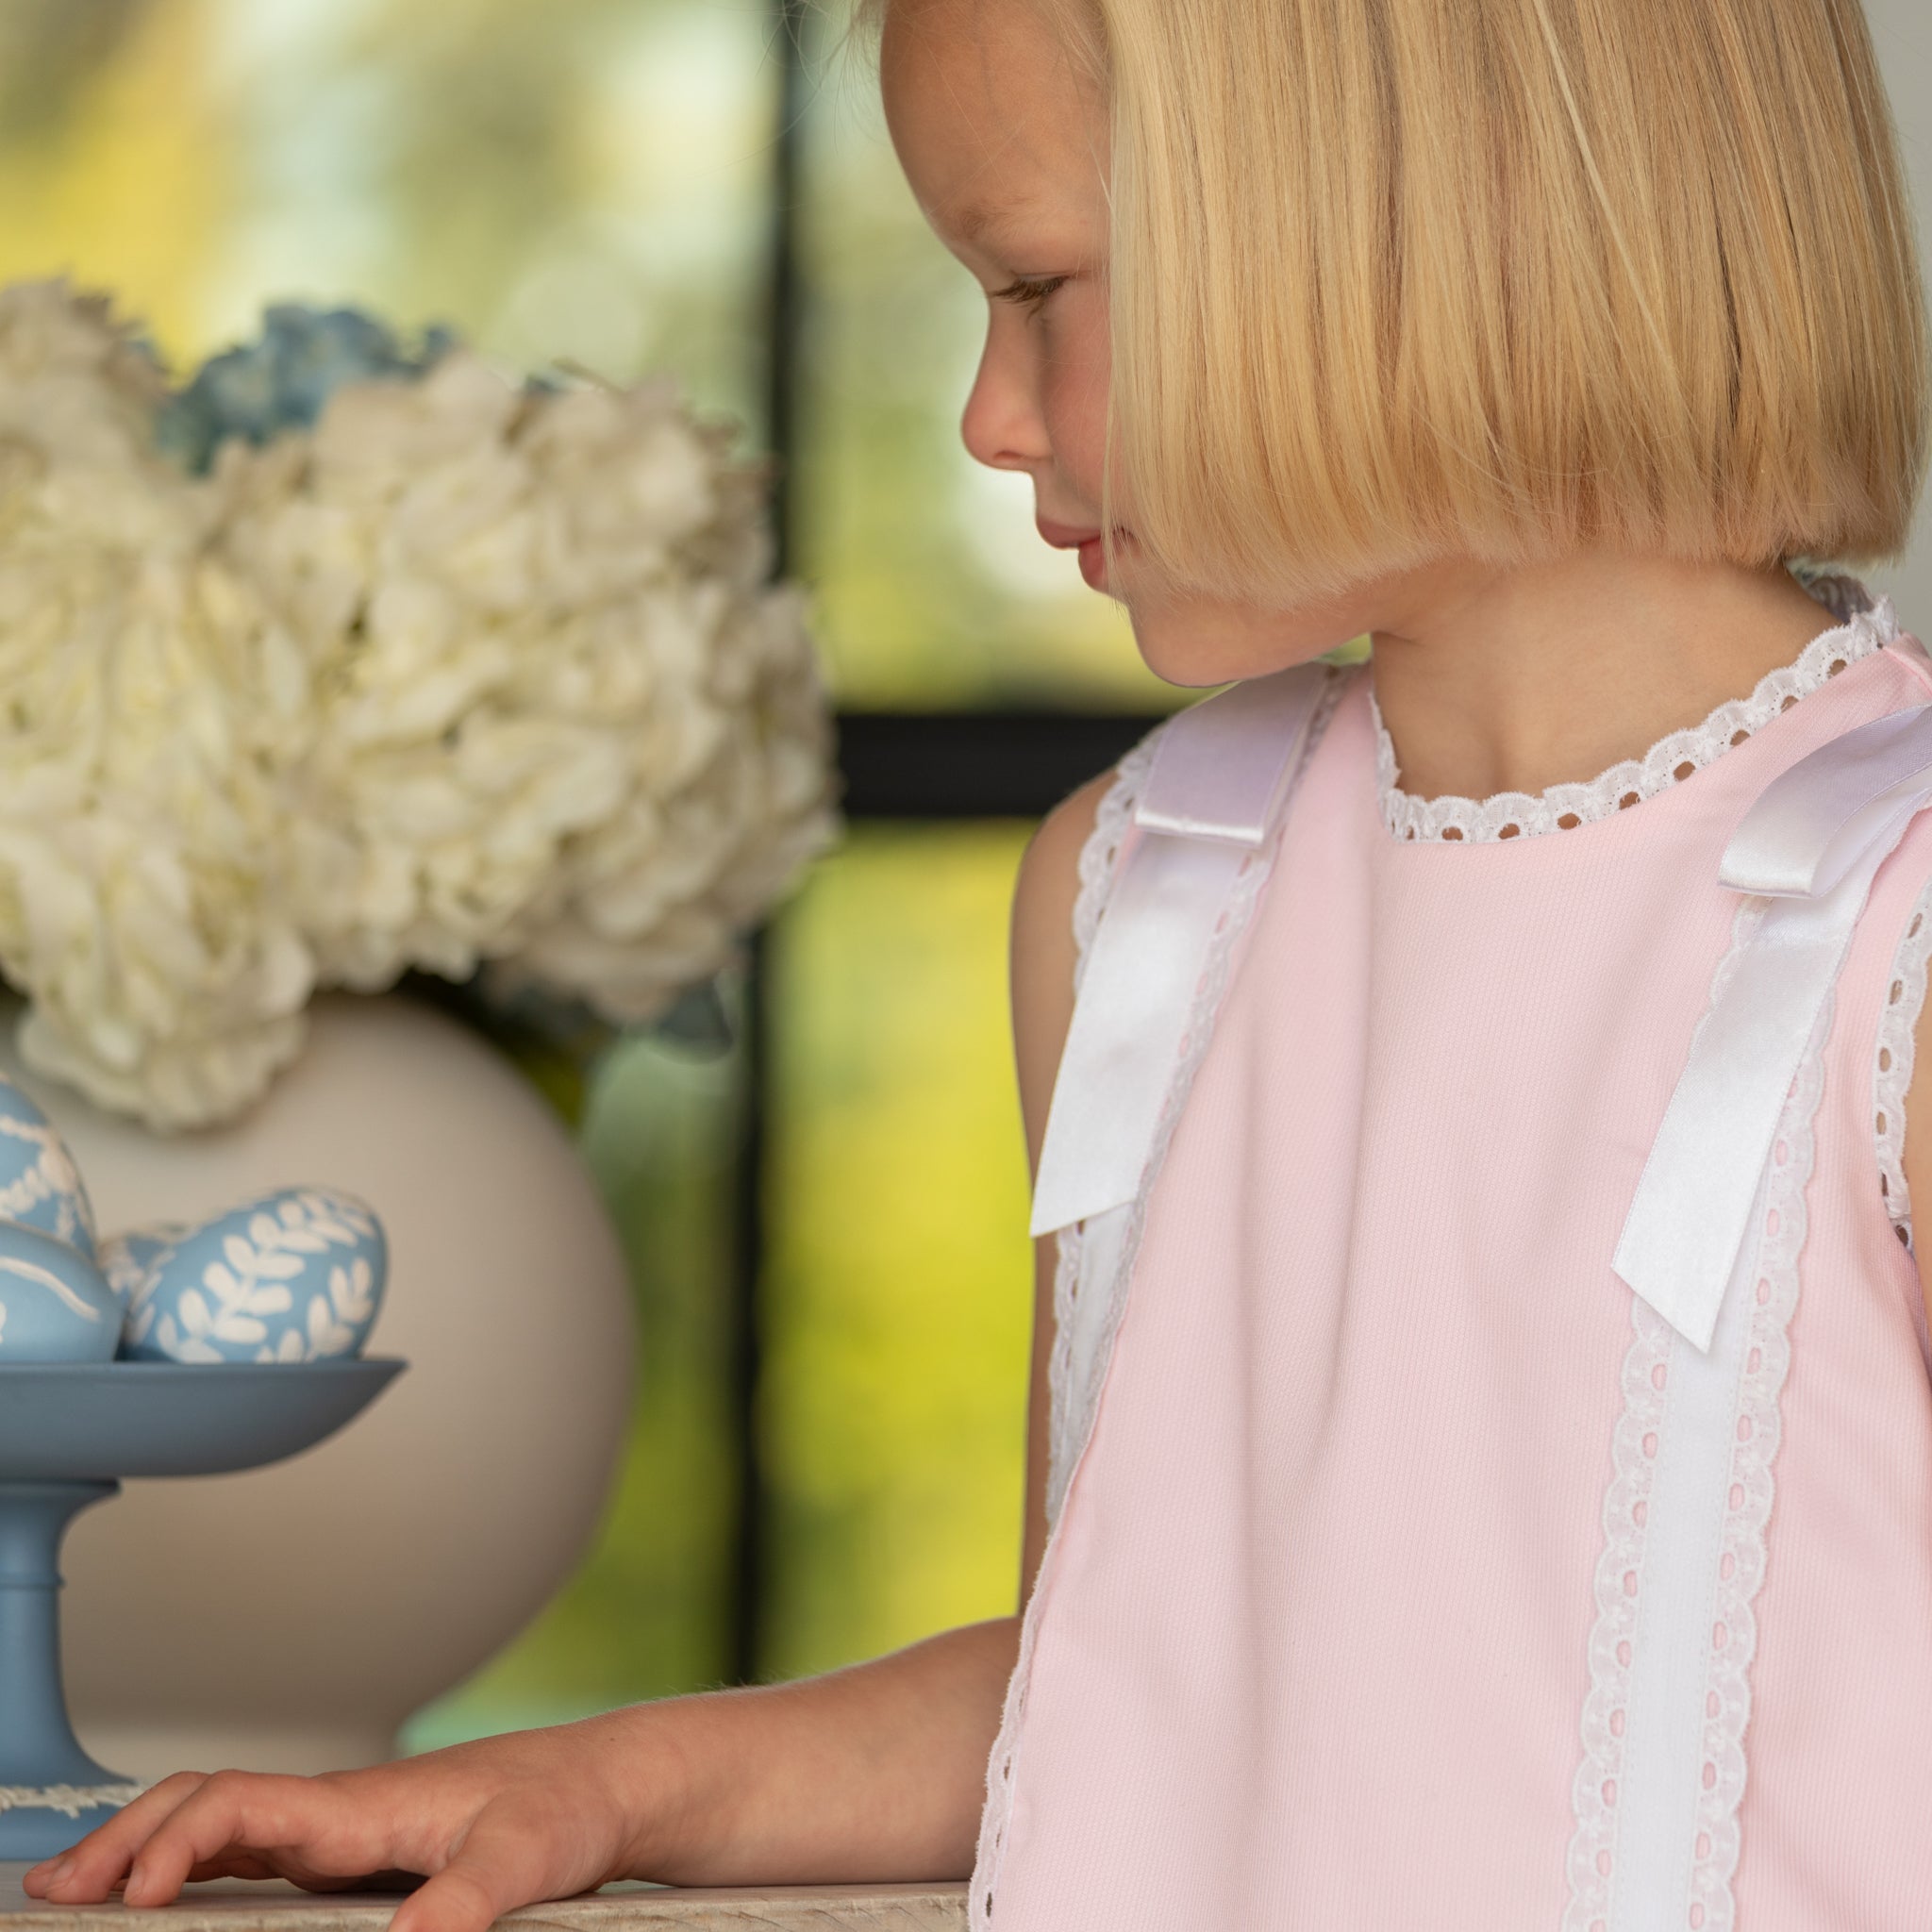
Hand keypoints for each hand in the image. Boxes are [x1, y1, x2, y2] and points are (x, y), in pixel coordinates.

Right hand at [20, 1719, 662, 1931]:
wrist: (600, 1786)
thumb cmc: (567, 1806)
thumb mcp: (529, 1857)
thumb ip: (470, 1899)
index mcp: (364, 1803)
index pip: (245, 1802)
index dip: (179, 1840)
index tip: (136, 1891)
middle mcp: (339, 1810)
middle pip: (208, 1804)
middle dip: (126, 1839)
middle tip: (57, 1891)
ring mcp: (339, 1831)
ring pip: (218, 1825)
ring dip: (143, 1850)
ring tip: (72, 1891)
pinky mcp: (350, 1856)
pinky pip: (248, 1852)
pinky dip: (188, 1866)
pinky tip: (158, 1896)